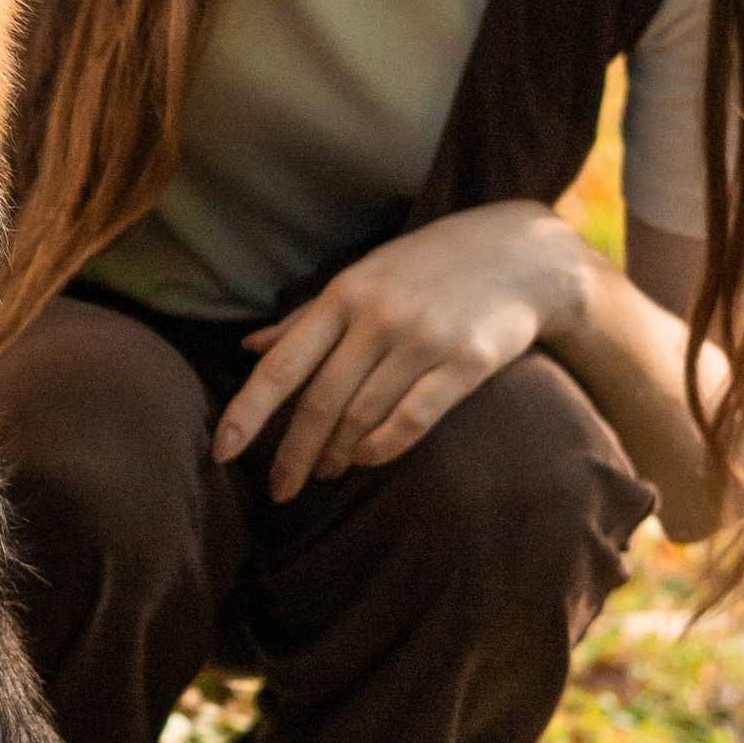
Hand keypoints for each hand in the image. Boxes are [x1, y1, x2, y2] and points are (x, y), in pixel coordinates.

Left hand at [213, 203, 594, 499]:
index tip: (220, 452)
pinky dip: (384, 446)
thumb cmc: (428, 267)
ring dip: (336, 453)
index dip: (247, 413)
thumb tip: (248, 348)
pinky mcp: (467, 361)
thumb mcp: (363, 276)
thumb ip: (306, 318)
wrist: (523, 253)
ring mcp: (424, 338)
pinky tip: (367, 460)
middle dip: (292, 453)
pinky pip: (414, 418)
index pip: (281, 365)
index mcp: (343, 294)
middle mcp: (378, 316)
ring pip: (363, 414)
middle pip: (320, 402)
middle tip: (280, 489)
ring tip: (324, 472)